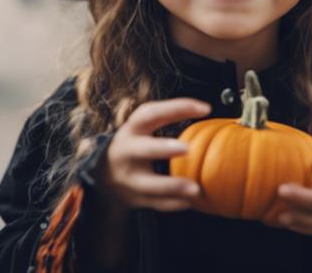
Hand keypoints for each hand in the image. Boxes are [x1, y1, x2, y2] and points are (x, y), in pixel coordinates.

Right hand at [101, 98, 210, 213]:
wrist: (104, 173)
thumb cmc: (136, 143)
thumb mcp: (143, 127)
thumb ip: (167, 118)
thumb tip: (206, 110)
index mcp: (133, 129)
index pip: (152, 113)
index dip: (178, 108)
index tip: (205, 108)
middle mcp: (128, 151)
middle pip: (144, 149)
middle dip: (163, 148)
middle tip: (188, 148)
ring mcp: (129, 178)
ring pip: (150, 184)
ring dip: (173, 186)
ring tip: (195, 189)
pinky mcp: (134, 198)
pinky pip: (155, 203)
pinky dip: (173, 204)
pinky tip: (189, 202)